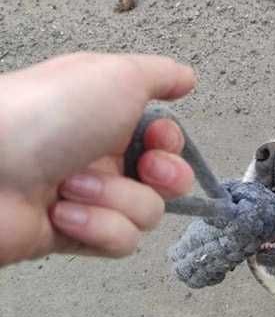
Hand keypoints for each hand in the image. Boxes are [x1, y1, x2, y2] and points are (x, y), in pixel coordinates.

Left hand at [0, 52, 196, 264]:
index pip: (166, 140)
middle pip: (167, 182)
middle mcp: (99, 155)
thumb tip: (187, 78)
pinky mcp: (75, 236)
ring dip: (115, 199)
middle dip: (166, 177)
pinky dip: (96, 227)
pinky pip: (118, 241)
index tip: (158, 139)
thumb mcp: (115, 75)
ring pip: (146, 214)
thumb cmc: (46, 114)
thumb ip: (160, 74)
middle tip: (145, 169)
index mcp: (106, 116)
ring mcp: (88, 198)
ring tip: (71, 187)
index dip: (172, 144)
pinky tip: (63, 214)